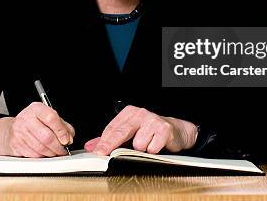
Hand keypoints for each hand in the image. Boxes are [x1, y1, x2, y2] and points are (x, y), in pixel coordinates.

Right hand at [0, 102, 74, 156]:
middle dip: (58, 146)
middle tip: (63, 149)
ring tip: (55, 152)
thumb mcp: (47, 117)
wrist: (10, 130)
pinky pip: (34, 155)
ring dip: (51, 153)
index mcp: (36, 109)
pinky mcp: (16, 145)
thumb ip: (62, 125)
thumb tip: (69, 137)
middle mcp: (26, 119)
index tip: (67, 139)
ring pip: (41, 148)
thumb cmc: (32, 123)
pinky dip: (42, 156)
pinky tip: (45, 153)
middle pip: (47, 137)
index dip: (62, 131)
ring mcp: (19, 132)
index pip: (51, 118)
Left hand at [83, 105, 197, 154]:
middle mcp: (140, 114)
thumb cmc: (150, 131)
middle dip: (110, 144)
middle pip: (121, 132)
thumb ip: (109, 139)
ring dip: (141, 149)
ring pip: (138, 144)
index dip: (103, 141)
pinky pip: (152, 148)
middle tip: (102, 153)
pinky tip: (155, 145)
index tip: (96, 151)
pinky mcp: (164, 130)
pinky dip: (152, 151)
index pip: (112, 128)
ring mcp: (152, 121)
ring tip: (146, 145)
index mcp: (129, 113)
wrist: (175, 130)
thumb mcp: (129, 133)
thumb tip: (91, 146)